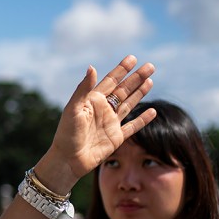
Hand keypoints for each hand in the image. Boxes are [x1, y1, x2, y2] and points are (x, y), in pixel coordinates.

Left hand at [43, 55, 155, 191]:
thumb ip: (83, 89)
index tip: (132, 58)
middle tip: (150, 66)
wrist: (68, 159)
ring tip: (150, 80)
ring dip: (140, 93)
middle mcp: (103, 110)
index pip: (110, 81)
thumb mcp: (73, 109)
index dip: (121, 70)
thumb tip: (92, 67)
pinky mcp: (116, 138)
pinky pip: (133, 126)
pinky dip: (143, 119)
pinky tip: (152, 111)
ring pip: (129, 104)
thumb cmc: (67, 134)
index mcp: (92, 101)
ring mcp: (110, 123)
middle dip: (136, 78)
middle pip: (123, 90)